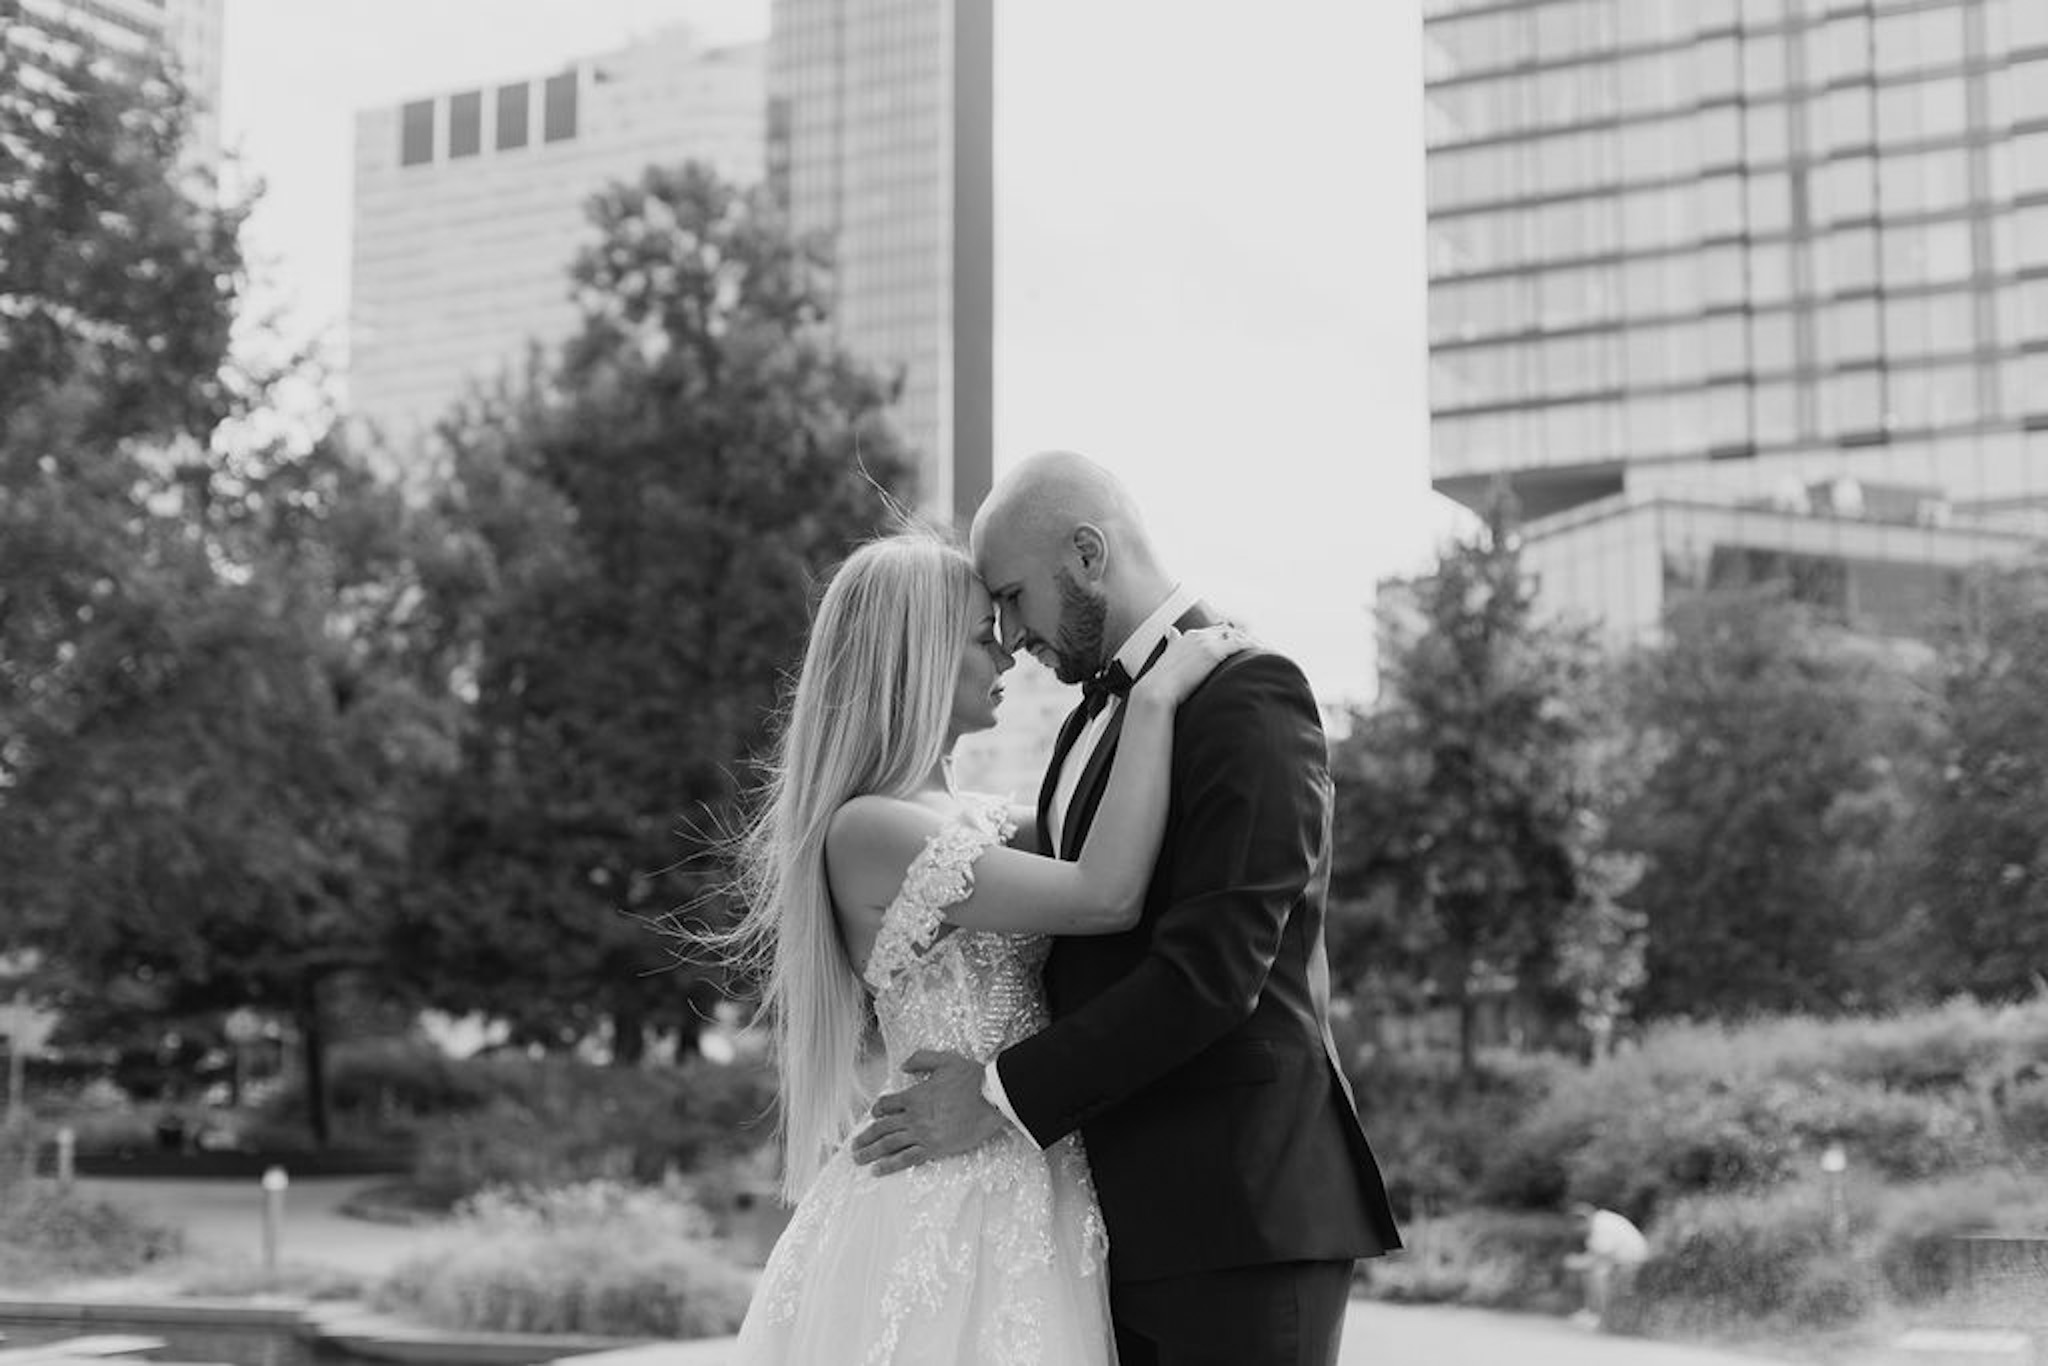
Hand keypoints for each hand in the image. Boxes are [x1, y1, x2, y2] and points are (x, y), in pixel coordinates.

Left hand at [849, 1050, 1009, 1174]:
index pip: (887, 1104)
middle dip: (865, 1138)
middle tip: (854, 1147)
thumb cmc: (972, 1078)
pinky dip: (890, 1165)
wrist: (992, 1098)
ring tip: (858, 1159)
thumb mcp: (945, 1060)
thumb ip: (921, 1060)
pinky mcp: (935, 1148)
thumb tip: (904, 1066)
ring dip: (871, 1153)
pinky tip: (878, 1170)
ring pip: (889, 1144)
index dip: (877, 1110)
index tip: (874, 1115)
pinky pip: (907, 1158)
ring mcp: (923, 1133)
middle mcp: (914, 1116)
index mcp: (915, 1095)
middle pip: (882, 1128)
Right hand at [1130, 623, 1250, 706]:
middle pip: (1229, 631)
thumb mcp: (1167, 656)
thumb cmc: (1161, 681)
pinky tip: (1261, 653)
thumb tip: (1169, 630)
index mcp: (1189, 637)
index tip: (1241, 645)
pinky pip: (1240, 644)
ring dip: (1251, 642)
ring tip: (1264, 651)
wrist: (1157, 691)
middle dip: (1243, 638)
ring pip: (1237, 636)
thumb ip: (1172, 642)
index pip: (1216, 631)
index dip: (1230, 638)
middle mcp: (1199, 635)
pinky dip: (1252, 646)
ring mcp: (1207, 642)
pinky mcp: (1214, 652)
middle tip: (1258, 648)